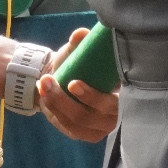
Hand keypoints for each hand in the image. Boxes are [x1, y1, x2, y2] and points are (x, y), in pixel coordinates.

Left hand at [38, 27, 116, 141]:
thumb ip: (82, 43)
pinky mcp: (84, 134)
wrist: (65, 79)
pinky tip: (45, 95)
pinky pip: (69, 126)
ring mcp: (100, 128)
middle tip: (52, 81)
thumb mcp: (80, 53)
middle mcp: (116, 115)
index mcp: (124, 95)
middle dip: (69, 100)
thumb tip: (80, 34)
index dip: (95, 96)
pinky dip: (55, 110)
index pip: (115, 102)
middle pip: (94, 115)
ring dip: (58, 103)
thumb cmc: (80, 66)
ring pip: (79, 121)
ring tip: (43, 83)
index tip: (73, 83)